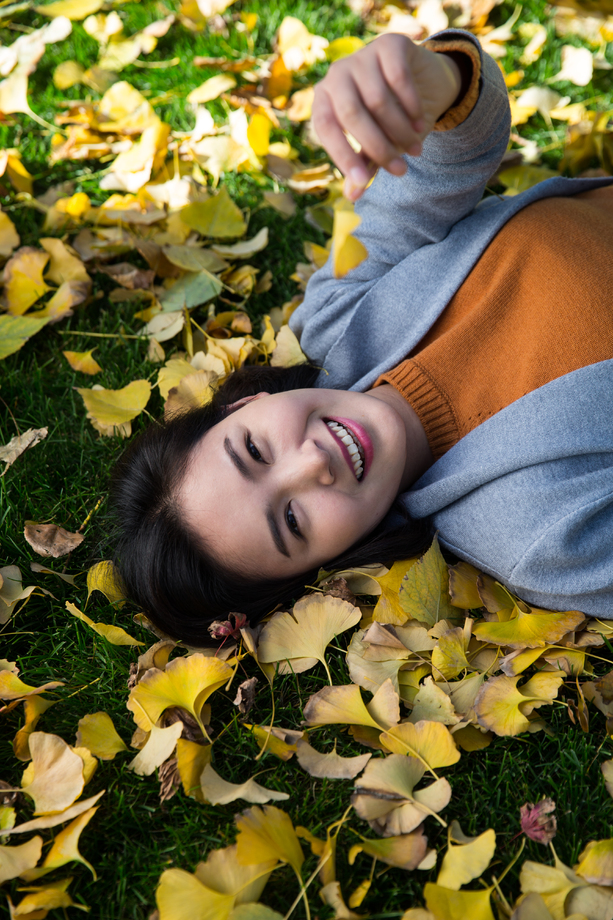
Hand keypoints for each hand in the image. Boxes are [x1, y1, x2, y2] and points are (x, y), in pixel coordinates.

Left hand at [312, 34, 461, 199]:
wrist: (422, 83)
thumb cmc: (389, 119)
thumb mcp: (374, 143)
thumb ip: (362, 165)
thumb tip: (352, 195)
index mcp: (324, 99)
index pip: (326, 128)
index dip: (342, 157)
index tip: (361, 184)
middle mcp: (337, 74)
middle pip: (352, 115)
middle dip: (378, 147)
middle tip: (401, 171)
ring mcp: (362, 56)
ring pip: (378, 100)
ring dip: (400, 132)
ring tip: (416, 150)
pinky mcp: (389, 44)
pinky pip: (399, 80)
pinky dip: (412, 108)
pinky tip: (421, 124)